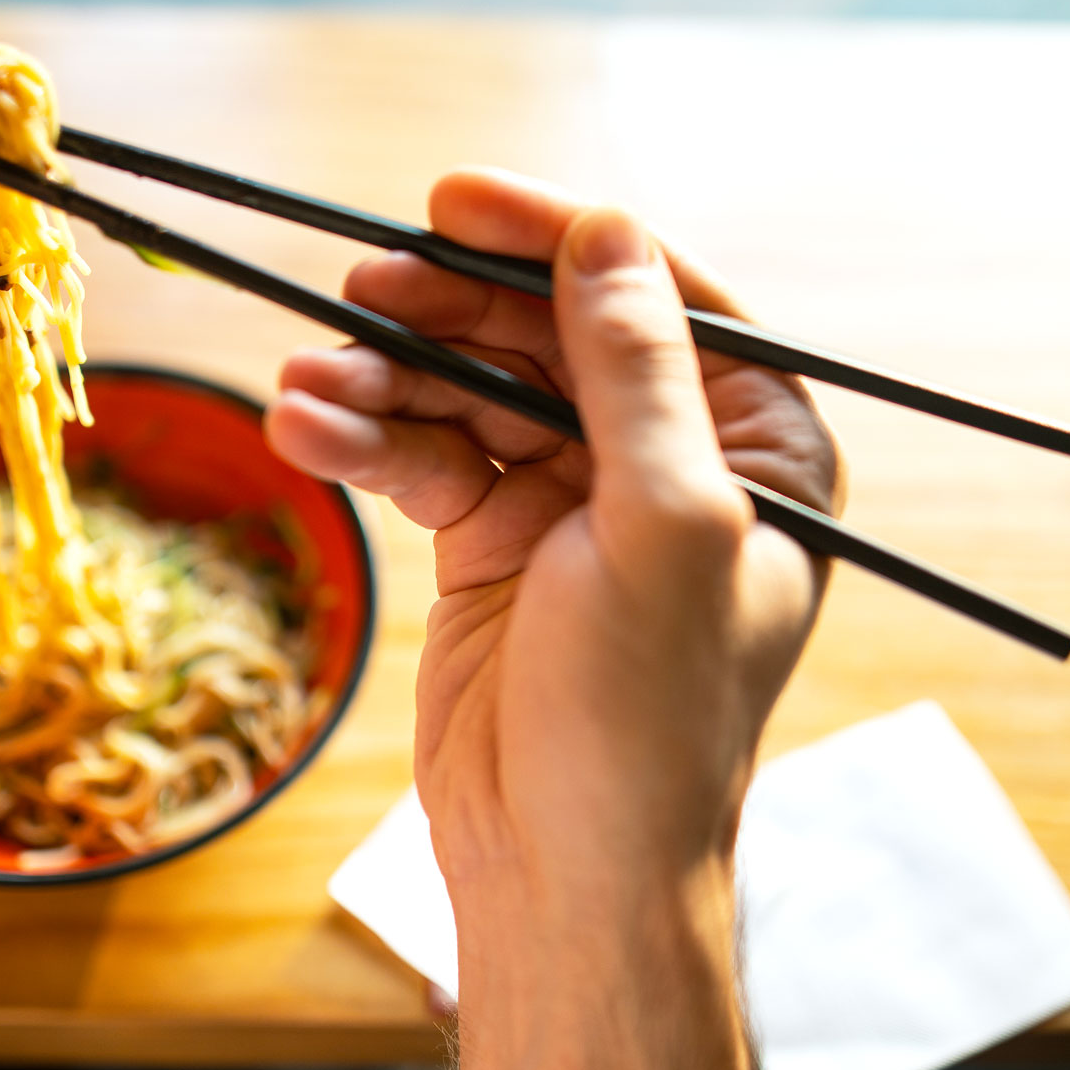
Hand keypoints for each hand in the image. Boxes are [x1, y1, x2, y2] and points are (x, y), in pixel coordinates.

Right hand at [267, 169, 840, 953]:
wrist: (563, 869)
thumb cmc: (646, 719)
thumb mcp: (662, 530)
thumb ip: (636, 375)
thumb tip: (606, 230)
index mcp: (762, 447)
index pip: (658, 299)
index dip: (559, 240)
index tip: (457, 201)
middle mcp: (671, 459)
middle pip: (549, 333)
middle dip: (451, 312)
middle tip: (363, 286)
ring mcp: (574, 499)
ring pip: (472, 391)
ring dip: (386, 379)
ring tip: (309, 382)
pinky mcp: (492, 541)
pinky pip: (426, 457)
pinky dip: (368, 439)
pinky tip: (307, 427)